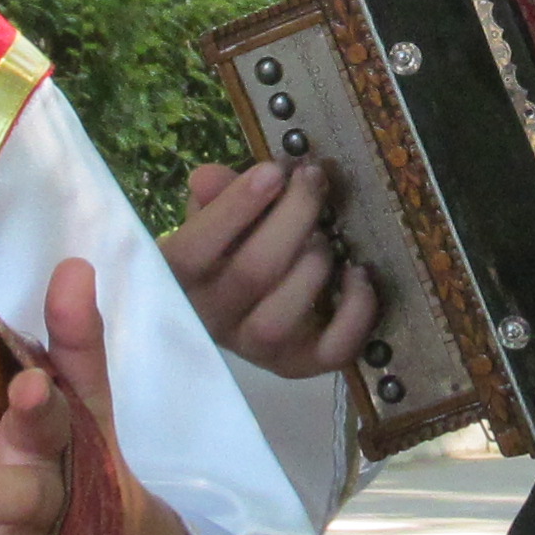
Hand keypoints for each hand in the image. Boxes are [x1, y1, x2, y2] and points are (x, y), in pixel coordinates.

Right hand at [163, 158, 377, 377]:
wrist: (229, 308)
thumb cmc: (219, 252)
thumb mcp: (208, 219)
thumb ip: (211, 197)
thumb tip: (210, 177)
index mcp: (176, 281)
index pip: (193, 251)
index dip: (235, 208)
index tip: (273, 171)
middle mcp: (212, 320)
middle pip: (253, 273)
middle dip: (293, 217)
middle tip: (313, 180)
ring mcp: (254, 348)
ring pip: (283, 317)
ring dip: (314, 264)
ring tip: (325, 234)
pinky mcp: (296, 363)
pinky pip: (331, 351)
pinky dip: (355, 312)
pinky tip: (358, 274)